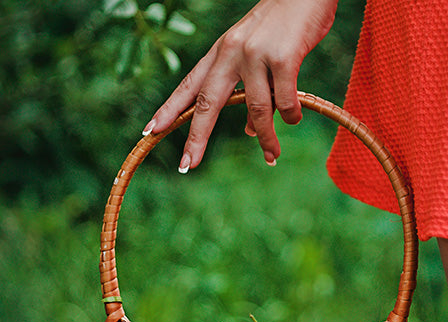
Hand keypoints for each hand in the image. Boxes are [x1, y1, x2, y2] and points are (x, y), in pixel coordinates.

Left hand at [142, 0, 338, 171]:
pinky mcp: (283, 58)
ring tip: (272, 157)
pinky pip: (285, 101)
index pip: (189, 86)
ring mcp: (255, 54)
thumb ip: (251, 94)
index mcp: (220, 52)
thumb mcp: (257, 58)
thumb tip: (252, 132)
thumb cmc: (282, 28)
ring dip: (266, 139)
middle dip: (196, 137)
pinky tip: (295, 119)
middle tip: (186, 165)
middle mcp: (231, 52)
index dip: (169, 110)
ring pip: (256, 110)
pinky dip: (291, 116)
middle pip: (207, 103)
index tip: (150, 132)